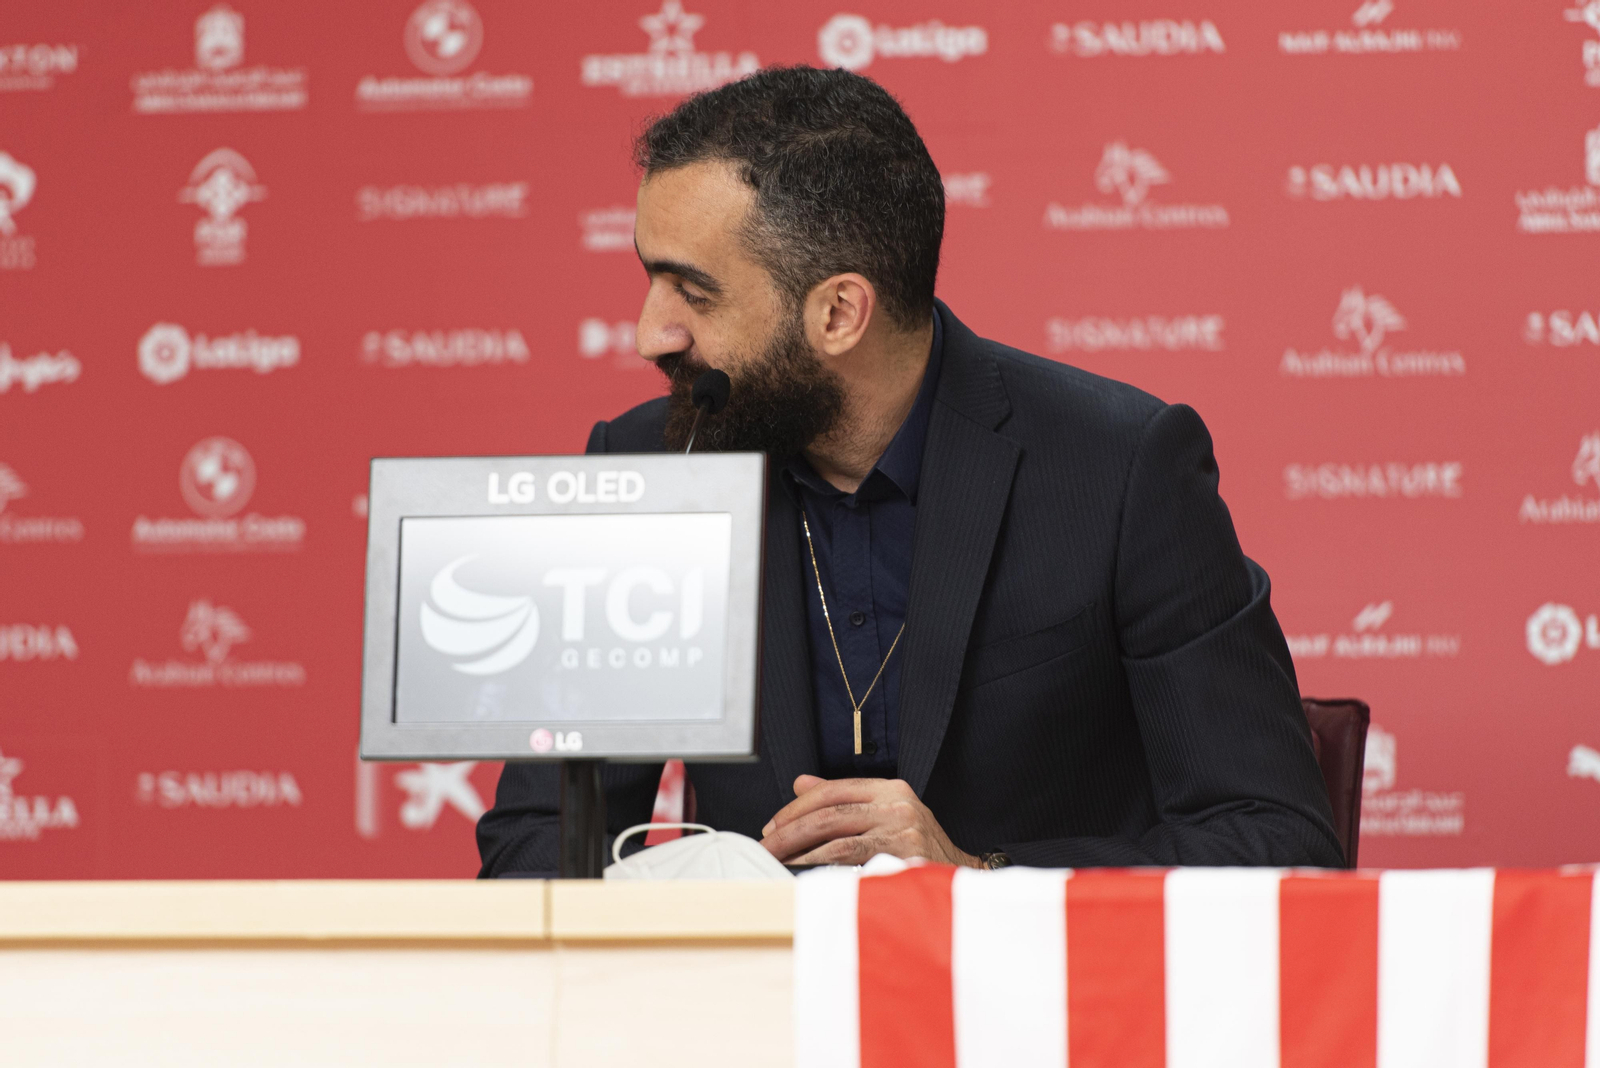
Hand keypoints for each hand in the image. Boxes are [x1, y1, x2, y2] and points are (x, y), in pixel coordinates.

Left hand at [759, 775, 982, 867]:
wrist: (964, 877)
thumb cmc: (921, 848)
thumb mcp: (888, 814)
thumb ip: (845, 799)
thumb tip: (800, 783)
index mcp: (891, 789)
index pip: (832, 790)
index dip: (796, 807)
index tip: (773, 825)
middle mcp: (898, 805)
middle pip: (829, 812)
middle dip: (790, 830)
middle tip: (766, 846)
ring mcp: (903, 832)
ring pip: (836, 838)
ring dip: (800, 852)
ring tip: (778, 862)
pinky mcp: (903, 859)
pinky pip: (851, 863)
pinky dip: (822, 868)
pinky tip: (805, 875)